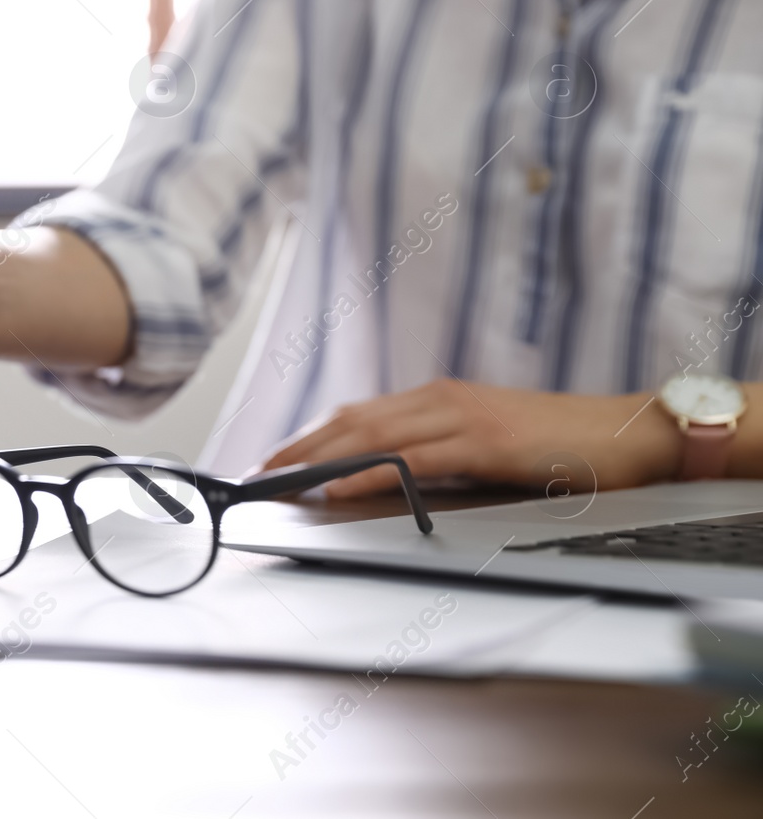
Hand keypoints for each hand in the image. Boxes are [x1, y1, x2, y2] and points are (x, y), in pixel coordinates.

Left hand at [257, 380, 681, 497]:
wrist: (628, 431)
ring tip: (280, 477)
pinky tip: (340, 487)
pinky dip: (370, 473)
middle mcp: (441, 400)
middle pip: (352, 421)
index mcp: (437, 399)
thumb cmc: (558, 442)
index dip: (310, 435)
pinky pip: (415, 460)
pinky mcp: (486, 444)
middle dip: (300, 446)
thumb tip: (388, 476)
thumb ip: (438, 451)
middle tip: (257, 471)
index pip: (357, 415)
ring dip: (321, 458)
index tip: (273, 458)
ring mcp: (463, 418)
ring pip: (374, 435)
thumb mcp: (484, 443)